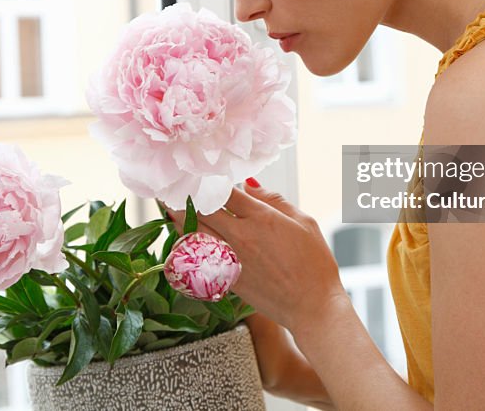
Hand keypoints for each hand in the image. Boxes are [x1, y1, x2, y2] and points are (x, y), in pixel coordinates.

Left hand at [162, 179, 345, 333]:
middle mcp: (241, 237)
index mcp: (261, 218)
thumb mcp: (304, 222)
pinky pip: (198, 257)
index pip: (224, 192)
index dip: (209, 182)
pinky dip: (187, 244)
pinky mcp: (226, 279)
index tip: (199, 176)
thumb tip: (249, 186)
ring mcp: (231, 259)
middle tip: (172, 188)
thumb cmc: (315, 265)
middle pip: (202, 210)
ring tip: (169, 207)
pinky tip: (182, 236)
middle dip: (186, 197)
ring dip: (179, 219)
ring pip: (194, 233)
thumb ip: (274, 201)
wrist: (312, 307)